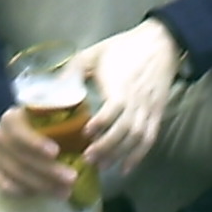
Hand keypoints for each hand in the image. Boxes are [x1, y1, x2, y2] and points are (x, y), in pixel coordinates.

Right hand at [0, 103, 81, 199]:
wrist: (12, 133)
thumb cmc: (38, 125)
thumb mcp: (47, 116)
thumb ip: (65, 121)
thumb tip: (91, 132)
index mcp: (11, 118)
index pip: (20, 132)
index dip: (36, 142)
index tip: (56, 152)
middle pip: (21, 157)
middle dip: (48, 170)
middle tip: (72, 179)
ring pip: (17, 175)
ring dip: (42, 186)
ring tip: (65, 193)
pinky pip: (6, 187)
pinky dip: (24, 192)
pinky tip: (42, 195)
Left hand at [74, 18, 180, 176]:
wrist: (159, 44)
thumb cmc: (123, 48)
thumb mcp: (94, 53)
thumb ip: (74, 69)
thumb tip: (53, 88)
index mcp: (120, 86)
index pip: (113, 109)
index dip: (101, 123)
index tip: (85, 133)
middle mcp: (136, 101)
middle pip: (124, 129)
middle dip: (107, 146)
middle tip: (88, 158)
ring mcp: (148, 109)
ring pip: (137, 138)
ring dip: (120, 154)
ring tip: (102, 165)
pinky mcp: (157, 114)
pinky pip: (150, 139)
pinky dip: (139, 155)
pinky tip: (125, 167)